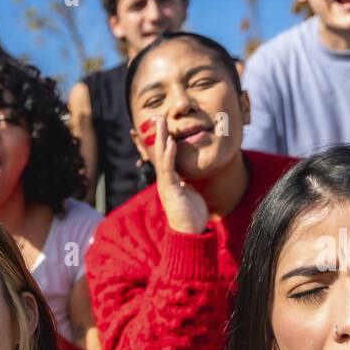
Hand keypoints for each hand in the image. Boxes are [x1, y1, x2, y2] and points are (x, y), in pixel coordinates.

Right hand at [150, 116, 209, 233]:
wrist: (189, 232)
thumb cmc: (191, 215)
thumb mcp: (188, 193)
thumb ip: (186, 183)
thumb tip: (186, 177)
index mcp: (169, 180)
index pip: (163, 156)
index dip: (161, 141)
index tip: (161, 127)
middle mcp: (164, 180)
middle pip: (159, 152)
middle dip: (158, 134)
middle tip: (158, 117)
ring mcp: (165, 184)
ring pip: (161, 157)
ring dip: (161, 138)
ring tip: (161, 123)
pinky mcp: (170, 189)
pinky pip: (168, 168)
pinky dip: (169, 154)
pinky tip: (170, 142)